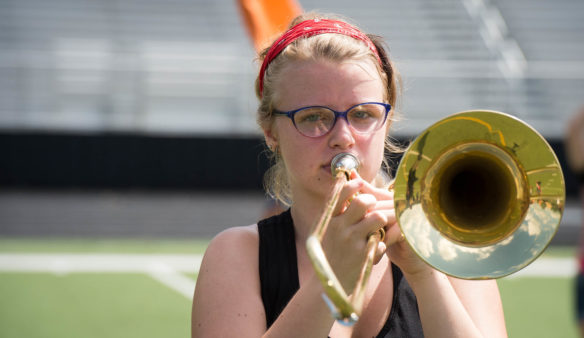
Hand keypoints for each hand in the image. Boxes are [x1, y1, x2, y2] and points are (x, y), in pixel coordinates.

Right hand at [320, 174, 388, 290]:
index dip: (353, 185)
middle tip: (375, 208)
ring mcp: (352, 241)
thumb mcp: (326, 231)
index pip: (341, 194)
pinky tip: (376, 249)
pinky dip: (382, 243)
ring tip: (380, 227)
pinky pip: (381, 240)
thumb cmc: (330, 254)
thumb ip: (335, 212)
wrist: (330, 283)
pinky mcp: (364, 255)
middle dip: (373, 202)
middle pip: (363, 202)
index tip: (361, 183)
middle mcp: (339, 228)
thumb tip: (342, 186)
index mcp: (330, 220)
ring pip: (377, 218)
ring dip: (383, 220)